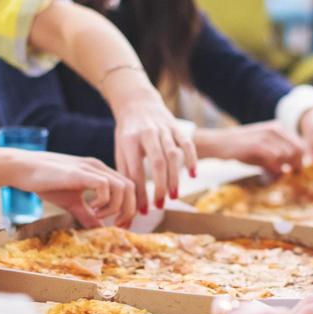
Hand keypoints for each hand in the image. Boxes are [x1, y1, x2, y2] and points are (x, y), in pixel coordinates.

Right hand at [9, 151, 136, 227]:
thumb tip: (100, 230)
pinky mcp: (81, 172)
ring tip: (97, 215)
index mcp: (100, 172)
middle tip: (116, 225)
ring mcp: (91, 168)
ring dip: (114, 207)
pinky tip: (89, 208)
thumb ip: (87, 214)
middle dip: (128, 210)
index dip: (129, 208)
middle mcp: (99, 167)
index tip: (120, 225)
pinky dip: (103, 202)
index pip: (127, 188)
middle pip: (131, 187)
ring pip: (122, 187)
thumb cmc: (46, 182)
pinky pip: (105, 186)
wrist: (24, 169)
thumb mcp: (72, 202)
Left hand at [112, 97, 198, 211]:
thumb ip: (125, 173)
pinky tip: (192, 175)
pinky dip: (191, 159)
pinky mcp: (175, 127)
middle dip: (160, 187)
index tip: (143, 211)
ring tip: (175, 197)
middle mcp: (147, 133)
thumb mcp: (120, 150)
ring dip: (175, 177)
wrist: (137, 102)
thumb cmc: (127, 133)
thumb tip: (129, 201)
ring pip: (173, 154)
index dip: (140, 193)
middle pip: (157, 163)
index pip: (135, 171)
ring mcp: (163, 129)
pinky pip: (186, 143)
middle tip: (161, 206)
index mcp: (129, 141)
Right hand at [196, 122, 308, 174]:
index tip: (296, 171)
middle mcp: (274, 129)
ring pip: (287, 154)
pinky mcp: (257, 144)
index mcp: (277, 128)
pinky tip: (268, 171)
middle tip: (291, 174)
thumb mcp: (262, 152)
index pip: (300, 144)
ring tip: (275, 173)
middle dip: (296, 164)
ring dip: (283, 167)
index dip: (301, 160)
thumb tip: (289, 170)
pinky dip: (274, 167)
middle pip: (297, 150)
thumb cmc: (240, 149)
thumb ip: (277, 157)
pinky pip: (275, 158)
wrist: (218, 143)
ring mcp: (266, 136)